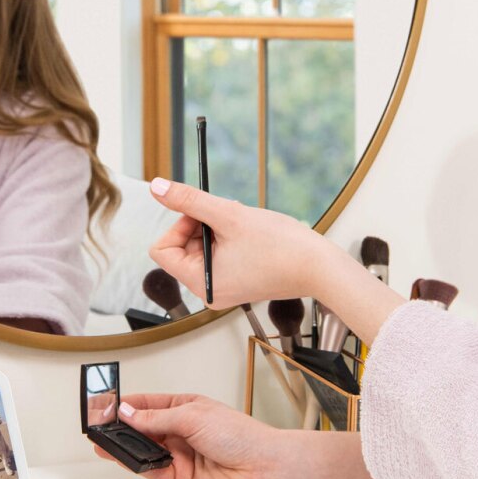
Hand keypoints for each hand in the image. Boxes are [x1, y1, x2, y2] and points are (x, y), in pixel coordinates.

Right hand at [93, 394, 283, 478]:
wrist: (262, 468)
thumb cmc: (241, 435)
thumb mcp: (193, 415)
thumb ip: (157, 417)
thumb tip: (129, 412)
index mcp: (185, 406)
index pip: (147, 403)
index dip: (126, 404)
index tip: (106, 404)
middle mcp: (180, 430)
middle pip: (141, 427)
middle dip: (120, 426)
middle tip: (98, 425)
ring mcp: (179, 454)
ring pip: (143, 449)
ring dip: (124, 446)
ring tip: (103, 441)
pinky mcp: (179, 477)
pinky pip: (150, 469)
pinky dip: (135, 464)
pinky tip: (122, 457)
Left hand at [147, 178, 409, 344]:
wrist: (321, 267)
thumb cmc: (281, 246)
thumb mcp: (229, 215)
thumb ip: (189, 200)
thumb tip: (156, 187)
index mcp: (200, 283)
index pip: (162, 249)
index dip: (179, 225)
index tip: (205, 214)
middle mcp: (208, 291)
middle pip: (181, 247)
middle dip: (201, 225)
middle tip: (229, 217)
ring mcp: (223, 288)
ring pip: (200, 248)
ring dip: (217, 229)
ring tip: (243, 225)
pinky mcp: (237, 282)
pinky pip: (218, 255)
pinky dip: (228, 238)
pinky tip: (250, 234)